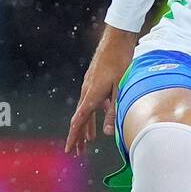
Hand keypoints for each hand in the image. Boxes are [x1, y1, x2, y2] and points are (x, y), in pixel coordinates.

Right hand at [65, 26, 138, 155]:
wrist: (116, 39)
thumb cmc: (120, 61)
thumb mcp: (119, 89)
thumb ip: (113, 111)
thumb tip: (108, 133)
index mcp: (91, 95)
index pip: (79, 121)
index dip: (74, 137)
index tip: (70, 150)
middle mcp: (87, 91)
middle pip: (80, 119)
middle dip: (79, 136)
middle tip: (79, 152)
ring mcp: (89, 86)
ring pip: (85, 111)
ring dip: (86, 127)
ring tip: (88, 141)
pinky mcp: (94, 81)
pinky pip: (91, 102)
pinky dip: (92, 115)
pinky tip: (99, 120)